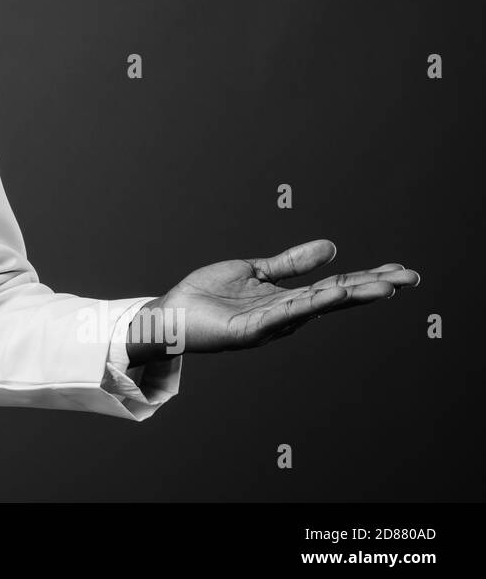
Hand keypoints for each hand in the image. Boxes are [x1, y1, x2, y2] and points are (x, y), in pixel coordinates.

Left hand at [126, 240, 419, 364]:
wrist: (171, 313)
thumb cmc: (208, 296)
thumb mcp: (256, 271)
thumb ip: (291, 263)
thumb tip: (331, 248)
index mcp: (288, 299)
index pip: (335, 287)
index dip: (367, 278)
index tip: (399, 270)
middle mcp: (286, 314)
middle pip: (336, 298)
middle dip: (372, 287)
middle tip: (409, 278)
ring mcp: (269, 323)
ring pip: (315, 307)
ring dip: (349, 296)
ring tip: (382, 286)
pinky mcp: (248, 330)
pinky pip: (282, 315)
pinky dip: (307, 306)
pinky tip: (330, 297)